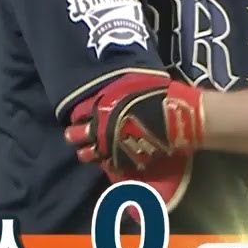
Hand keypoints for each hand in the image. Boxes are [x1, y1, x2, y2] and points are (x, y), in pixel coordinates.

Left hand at [64, 75, 204, 173]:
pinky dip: (108, 163)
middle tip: (75, 135)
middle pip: (77, 135)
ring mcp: (109, 147)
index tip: (80, 116)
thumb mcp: (131, 82)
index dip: (78, 115)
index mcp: (99, 107)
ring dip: (87, 152)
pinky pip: (109, 165)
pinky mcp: (123, 162)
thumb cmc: (154, 95)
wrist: (172, 117)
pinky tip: (109, 160)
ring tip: (88, 151)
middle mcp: (99, 129)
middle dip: (74, 135)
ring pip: (88, 154)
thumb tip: (109, 85)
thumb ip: (115, 87)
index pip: (78, 113)